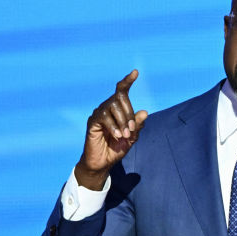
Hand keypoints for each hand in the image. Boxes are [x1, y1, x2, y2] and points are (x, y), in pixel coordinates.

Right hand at [74, 70, 148, 189]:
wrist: (103, 163)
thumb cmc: (117, 148)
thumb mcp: (132, 137)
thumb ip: (138, 125)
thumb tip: (144, 112)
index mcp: (117, 109)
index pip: (122, 90)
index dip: (128, 80)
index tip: (136, 72)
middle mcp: (107, 107)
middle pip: (120, 98)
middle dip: (129, 114)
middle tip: (131, 130)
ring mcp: (98, 114)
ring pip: (112, 106)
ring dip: (122, 121)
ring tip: (124, 135)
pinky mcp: (92, 122)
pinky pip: (103, 117)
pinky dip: (113, 126)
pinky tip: (117, 136)